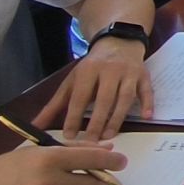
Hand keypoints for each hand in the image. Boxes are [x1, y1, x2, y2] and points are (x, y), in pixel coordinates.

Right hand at [0, 143, 127, 184]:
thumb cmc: (1, 170)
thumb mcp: (32, 152)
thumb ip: (69, 150)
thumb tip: (105, 150)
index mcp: (47, 160)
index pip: (90, 160)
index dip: (111, 161)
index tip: (122, 162)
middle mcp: (47, 184)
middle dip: (99, 182)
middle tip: (98, 179)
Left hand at [37, 34, 151, 140]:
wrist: (118, 42)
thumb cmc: (92, 67)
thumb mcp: (72, 81)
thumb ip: (55, 106)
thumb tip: (35, 127)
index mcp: (88, 70)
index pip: (81, 96)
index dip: (75, 116)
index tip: (69, 136)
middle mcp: (110, 70)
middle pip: (105, 98)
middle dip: (98, 120)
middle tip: (91, 142)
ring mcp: (129, 73)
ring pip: (126, 97)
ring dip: (118, 117)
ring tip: (110, 136)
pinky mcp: (144, 76)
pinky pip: (147, 91)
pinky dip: (148, 104)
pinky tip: (147, 118)